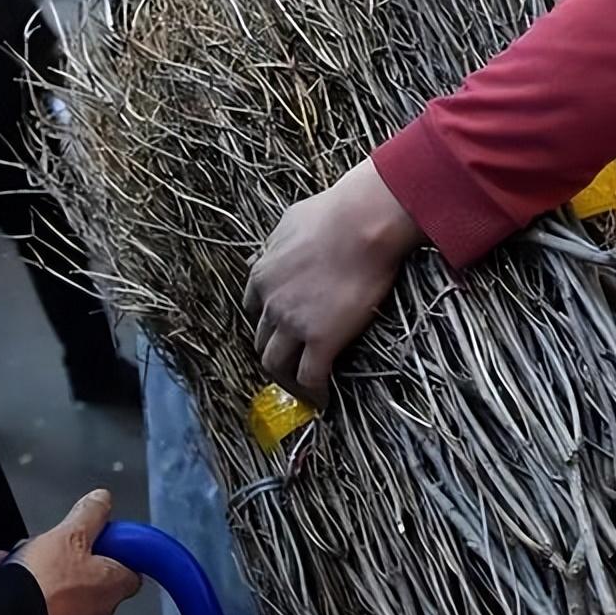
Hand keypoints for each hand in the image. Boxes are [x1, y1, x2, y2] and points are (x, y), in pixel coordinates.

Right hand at [0, 489, 140, 614]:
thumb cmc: (45, 587)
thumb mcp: (71, 534)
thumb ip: (91, 515)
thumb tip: (102, 500)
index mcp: (113, 584)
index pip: (131, 566)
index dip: (118, 547)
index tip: (102, 534)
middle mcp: (97, 611)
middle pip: (89, 573)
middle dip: (66, 554)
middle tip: (50, 543)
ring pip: (59, 587)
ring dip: (38, 569)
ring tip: (17, 559)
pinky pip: (37, 606)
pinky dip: (23, 591)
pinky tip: (2, 576)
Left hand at [244, 158, 424, 406]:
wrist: (363, 222)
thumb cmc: (334, 213)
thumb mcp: (290, 221)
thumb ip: (275, 243)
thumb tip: (266, 251)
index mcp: (261, 274)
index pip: (252, 308)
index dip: (267, 320)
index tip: (281, 328)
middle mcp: (270, 303)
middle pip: (262, 340)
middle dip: (274, 352)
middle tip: (292, 363)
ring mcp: (293, 324)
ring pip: (277, 365)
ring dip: (287, 380)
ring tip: (304, 390)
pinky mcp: (321, 340)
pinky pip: (310, 377)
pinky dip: (313, 393)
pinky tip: (324, 401)